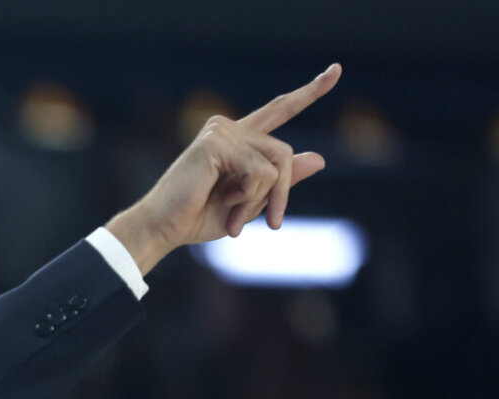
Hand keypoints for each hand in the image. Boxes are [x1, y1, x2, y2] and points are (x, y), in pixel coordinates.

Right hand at [107, 64, 341, 273]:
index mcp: (236, 139)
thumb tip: (320, 157)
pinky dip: (249, 197)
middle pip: (283, 152)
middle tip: (272, 224)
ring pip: (275, 163)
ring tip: (233, 216)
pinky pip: (259, 172)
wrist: (163, 228)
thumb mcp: (250, 202)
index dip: (309, 92)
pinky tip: (226, 204)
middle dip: (282, 193)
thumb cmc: (197, 218)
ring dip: (262, 199)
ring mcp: (221, 131)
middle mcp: (228, 128)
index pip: (279, 110)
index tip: (336, 71)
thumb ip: (281, 181)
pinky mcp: (216, 142)